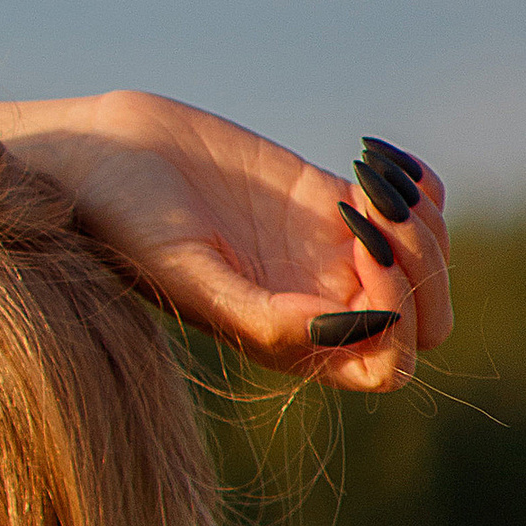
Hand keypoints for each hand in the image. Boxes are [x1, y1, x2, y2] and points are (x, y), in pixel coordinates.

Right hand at [0, 92, 453, 394]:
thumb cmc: (124, 225)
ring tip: (370, 183)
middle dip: (422, 270)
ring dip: (423, 222)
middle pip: (424, 322)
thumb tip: (356, 328)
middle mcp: (317, 308)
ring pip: (426, 261)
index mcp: (287, 344)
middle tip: (375, 217)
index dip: (398, 317)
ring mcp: (327, 253)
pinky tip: (377, 161)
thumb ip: (266, 314)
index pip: (388, 365)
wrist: (99, 159)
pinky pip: (411, 206)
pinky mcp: (327, 199)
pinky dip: (419, 184)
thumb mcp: (190, 275)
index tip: (360, 257)